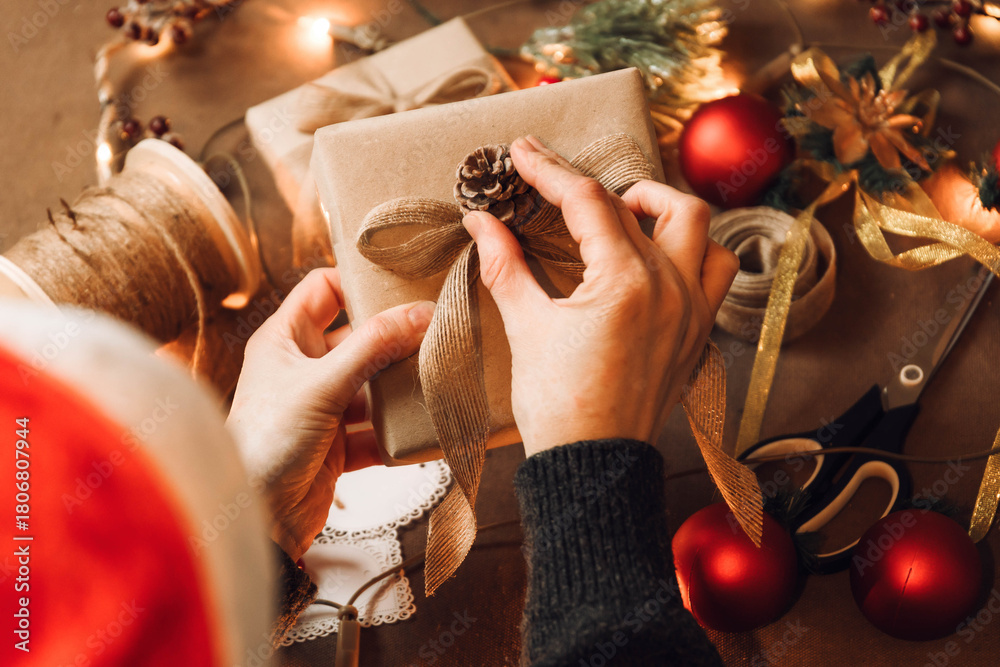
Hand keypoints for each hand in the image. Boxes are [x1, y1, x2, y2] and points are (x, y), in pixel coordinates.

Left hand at [226, 268, 434, 559]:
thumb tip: (420, 311)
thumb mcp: (323, 385)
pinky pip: (377, 431)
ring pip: (373, 387)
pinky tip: (425, 431)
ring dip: (402, 389)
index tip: (401, 282)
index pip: (323, 289)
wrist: (255, 521)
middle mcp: (302, 369)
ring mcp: (321, 408)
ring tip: (441, 379)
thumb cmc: (266, 443)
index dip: (358, 282)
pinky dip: (399, 434)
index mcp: (285, 340)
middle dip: (396, 339)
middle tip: (438, 330)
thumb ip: (373, 346)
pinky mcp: (337, 446)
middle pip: (358, 339)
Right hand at [462, 136, 737, 456]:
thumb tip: (480, 221)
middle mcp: (671, 287)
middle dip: (591, 184)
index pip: (587, 201)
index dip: (549, 170)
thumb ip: (505, 264)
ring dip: (663, 208)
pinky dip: (693, 252)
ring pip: (699, 229)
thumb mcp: (525, 326)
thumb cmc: (557, 404)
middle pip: (638, 204)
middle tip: (554, 180)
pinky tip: (660, 258)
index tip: (522, 152)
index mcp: (626, 281)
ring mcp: (693, 310)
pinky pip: (715, 273)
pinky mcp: (699, 333)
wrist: (591, 467)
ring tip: (625, 210)